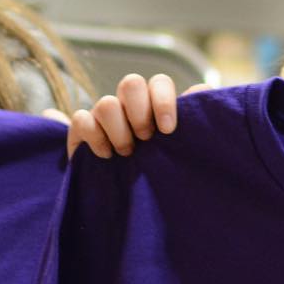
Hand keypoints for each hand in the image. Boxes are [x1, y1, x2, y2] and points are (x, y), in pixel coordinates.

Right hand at [44, 74, 206, 158]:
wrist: (131, 201)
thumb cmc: (162, 169)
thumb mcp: (183, 148)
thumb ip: (194, 119)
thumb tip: (201, 90)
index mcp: (154, 104)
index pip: (159, 82)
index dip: (163, 100)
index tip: (168, 129)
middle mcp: (129, 105)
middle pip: (131, 83)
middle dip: (140, 112)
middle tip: (146, 139)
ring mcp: (104, 116)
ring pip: (106, 103)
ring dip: (119, 130)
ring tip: (127, 153)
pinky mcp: (82, 130)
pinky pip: (81, 119)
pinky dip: (95, 137)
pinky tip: (106, 156)